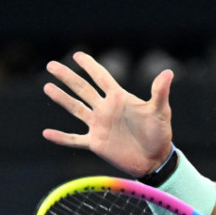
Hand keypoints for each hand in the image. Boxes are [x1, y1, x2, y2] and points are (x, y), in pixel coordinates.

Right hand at [42, 51, 174, 176]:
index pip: (102, 77)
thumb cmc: (160, 133)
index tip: (78, 55)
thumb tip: (168, 72)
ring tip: (47, 87)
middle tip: (51, 65)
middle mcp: (106, 109)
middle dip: (67, 77)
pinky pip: (75, 139)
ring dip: (62, 98)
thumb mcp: (160, 111)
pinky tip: (46, 133)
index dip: (90, 66)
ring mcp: (99, 126)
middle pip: (83, 89)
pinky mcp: (96, 143)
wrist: (155, 159)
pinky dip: (61, 138)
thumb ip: (160, 92)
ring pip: (76, 109)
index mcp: (119, 98)